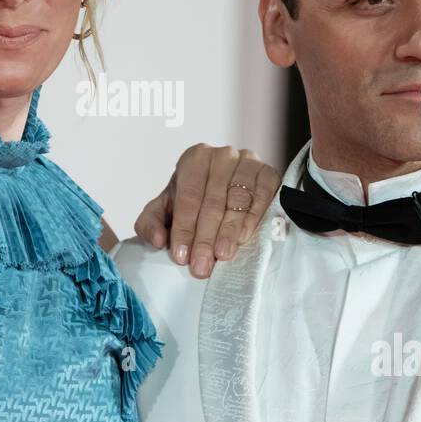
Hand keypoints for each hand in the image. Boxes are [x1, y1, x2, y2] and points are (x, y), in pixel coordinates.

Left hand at [133, 145, 279, 277]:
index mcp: (194, 159)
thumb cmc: (195, 202)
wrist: (231, 191)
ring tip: (222, 255)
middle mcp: (222, 155)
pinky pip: (263, 196)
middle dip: (205, 237)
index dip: (184, 228)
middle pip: (213, 201)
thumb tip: (157, 240)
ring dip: (229, 230)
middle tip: (201, 265)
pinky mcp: (269, 174)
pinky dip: (253, 218)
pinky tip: (244, 238)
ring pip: (238, 199)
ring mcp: (249, 161)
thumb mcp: (166, 209)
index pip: (188, 196)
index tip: (181, 256)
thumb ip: (151, 223)